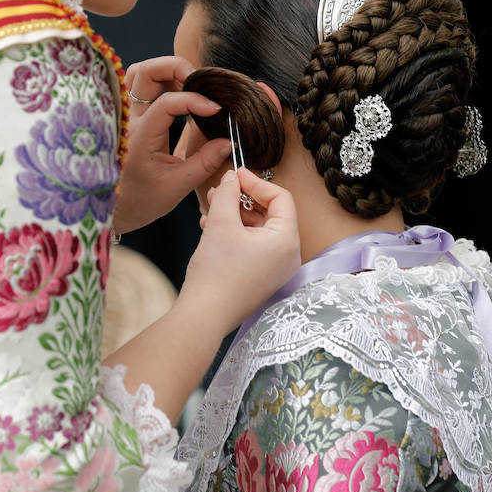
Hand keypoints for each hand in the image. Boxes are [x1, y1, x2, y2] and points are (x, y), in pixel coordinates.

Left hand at [113, 56, 231, 233]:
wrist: (111, 210)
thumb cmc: (141, 200)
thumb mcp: (178, 186)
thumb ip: (205, 162)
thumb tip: (229, 140)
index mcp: (140, 136)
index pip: (167, 102)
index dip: (195, 99)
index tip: (216, 109)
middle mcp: (129, 120)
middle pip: (145, 71)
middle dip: (175, 67)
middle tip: (200, 80)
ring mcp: (127, 115)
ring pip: (139, 73)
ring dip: (165, 70)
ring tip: (190, 83)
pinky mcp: (130, 116)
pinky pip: (140, 85)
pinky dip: (161, 80)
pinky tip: (180, 91)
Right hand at [177, 168, 300, 337]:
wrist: (203, 316)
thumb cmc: (216, 273)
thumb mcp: (221, 223)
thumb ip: (228, 193)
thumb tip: (231, 177)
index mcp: (287, 240)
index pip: (281, 198)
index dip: (256, 182)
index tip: (235, 174)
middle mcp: (287, 255)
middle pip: (270, 213)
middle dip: (242, 198)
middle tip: (221, 189)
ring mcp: (275, 268)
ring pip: (258, 228)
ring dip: (234, 214)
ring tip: (211, 207)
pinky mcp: (261, 277)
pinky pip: (253, 245)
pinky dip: (234, 232)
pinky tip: (210, 227)